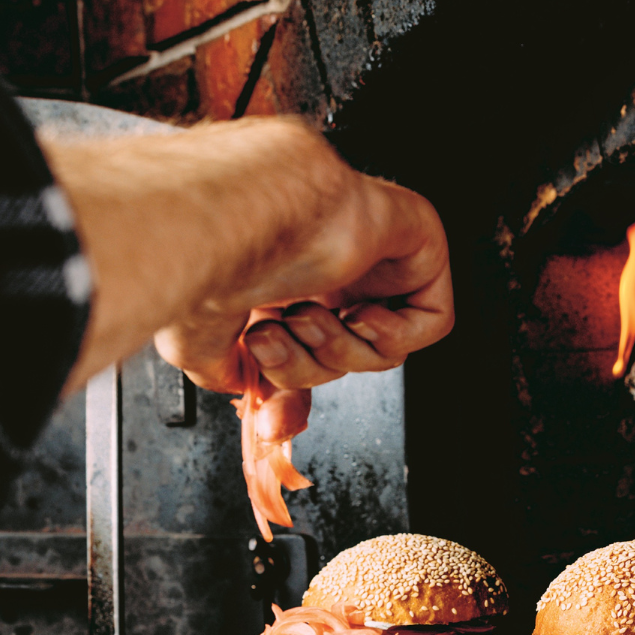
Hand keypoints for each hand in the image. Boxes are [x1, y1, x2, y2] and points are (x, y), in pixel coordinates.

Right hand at [48, 119, 453, 426]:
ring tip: (307, 314)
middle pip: (338, 359)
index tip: (270, 422)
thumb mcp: (204, 332)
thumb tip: (243, 392)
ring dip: (340, 349)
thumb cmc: (218, 251)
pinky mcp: (420, 250)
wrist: (244, 213)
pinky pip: (430, 323)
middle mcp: (327, 271)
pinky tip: (358, 312)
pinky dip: (394, 335)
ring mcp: (374, 260)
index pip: (300, 353)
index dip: (288, 394)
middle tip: (268, 340)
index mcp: (280, 281)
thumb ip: (225, 366)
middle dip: (302, 366)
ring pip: (379, 347)